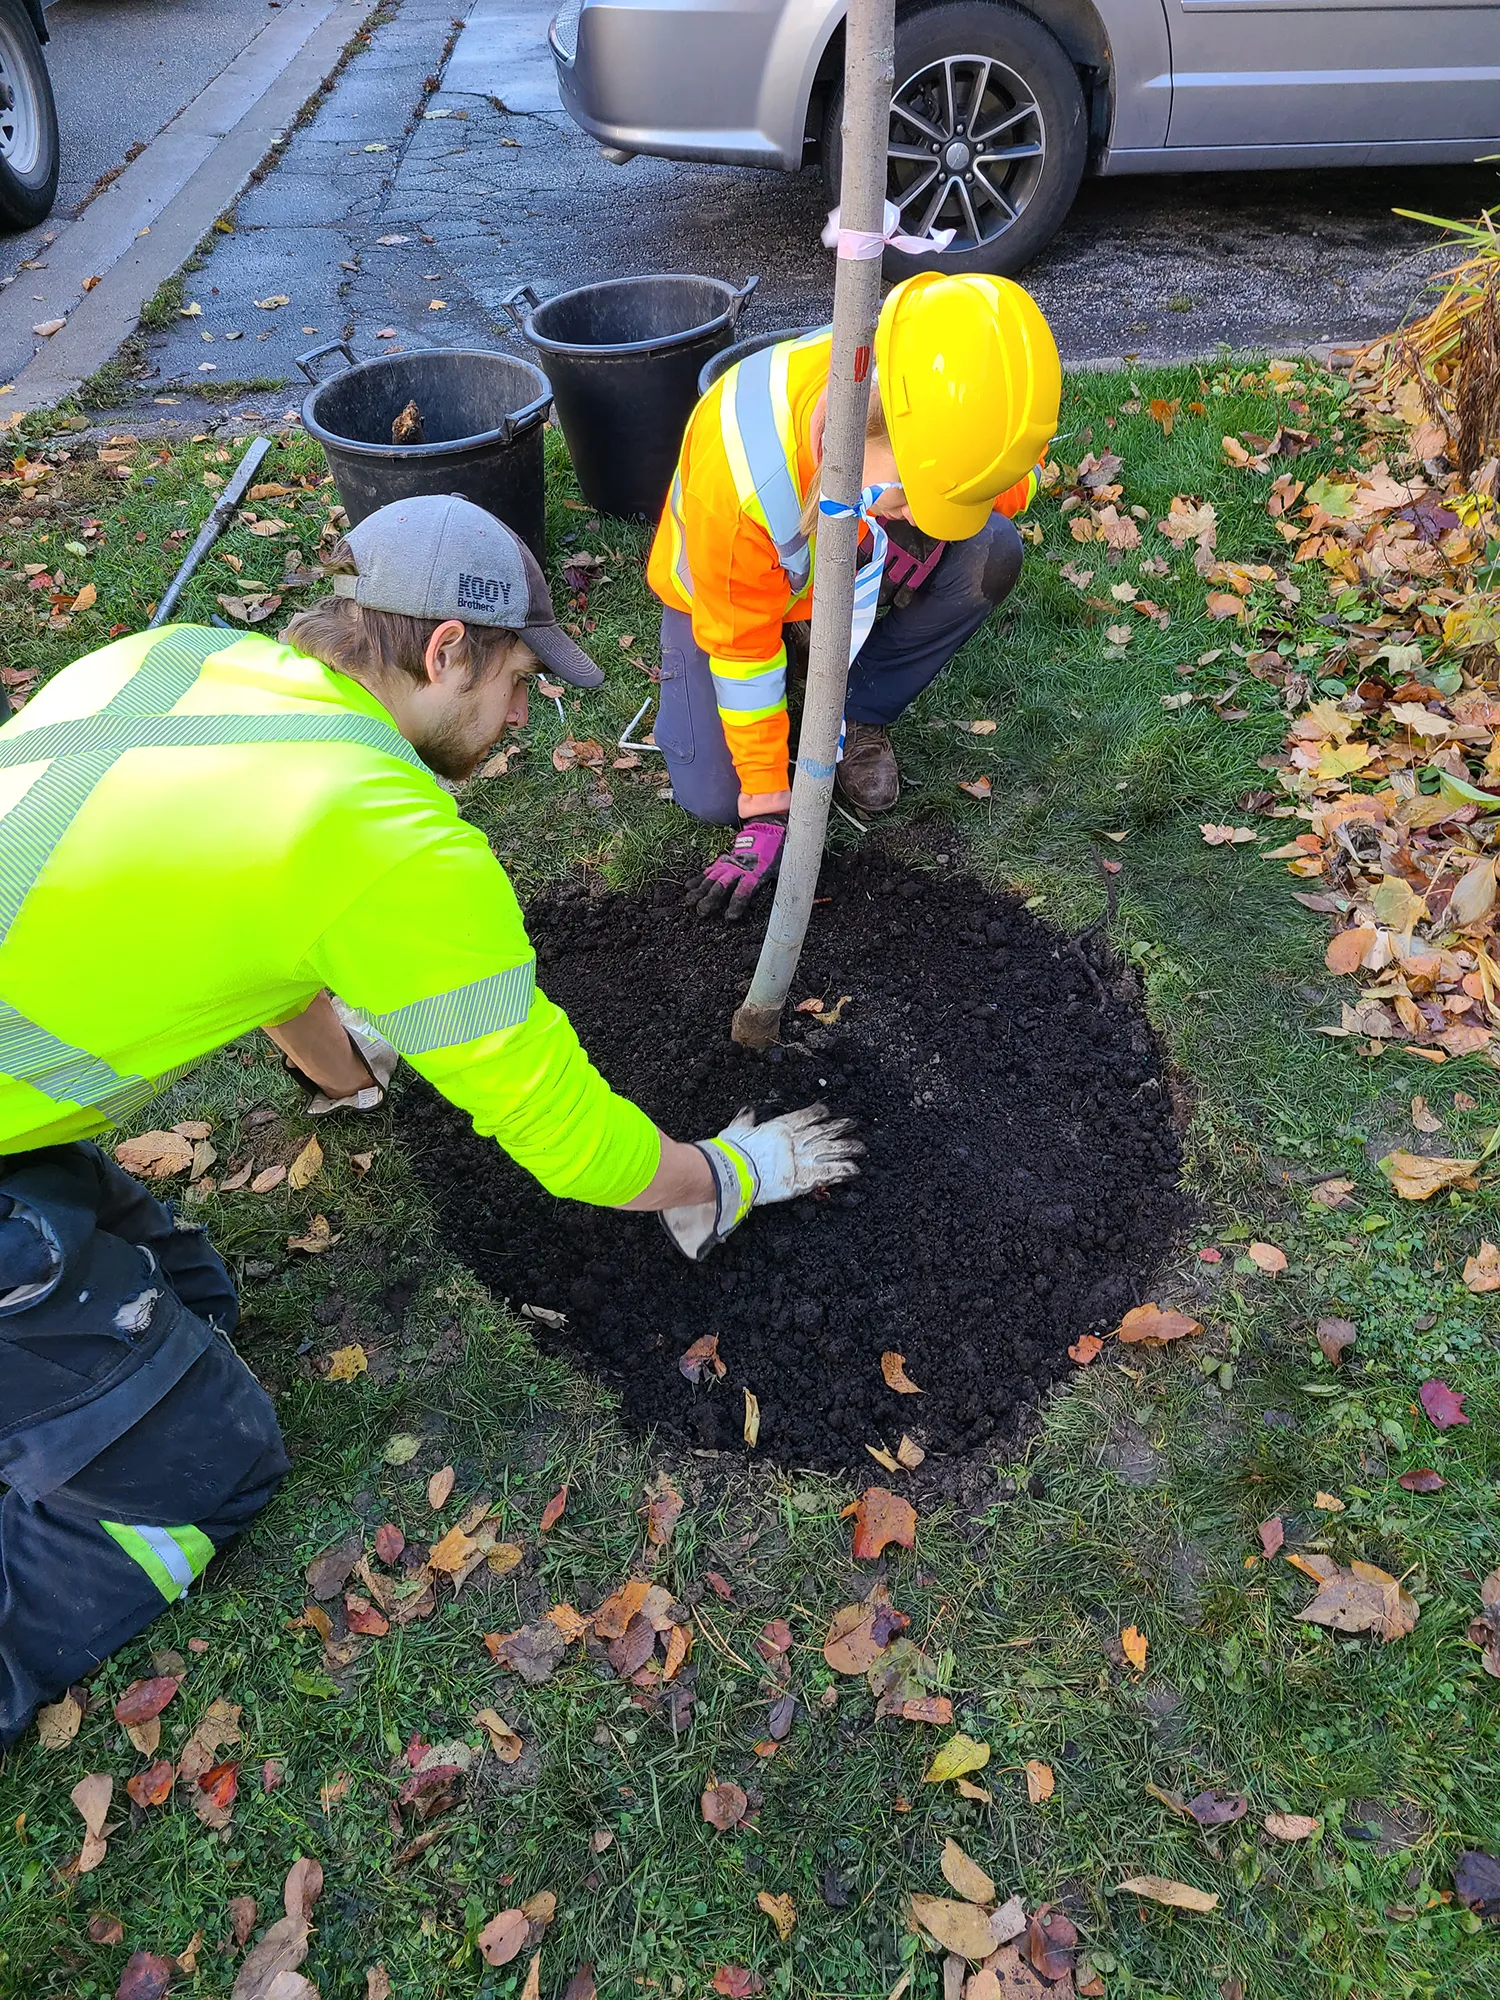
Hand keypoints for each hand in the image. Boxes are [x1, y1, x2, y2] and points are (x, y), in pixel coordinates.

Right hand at [661, 1102, 861, 1260]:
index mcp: (779, 1127)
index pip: (805, 1116)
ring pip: (832, 1149)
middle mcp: (795, 1140)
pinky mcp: (805, 1177)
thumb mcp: (736, 1130)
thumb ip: (745, 1121)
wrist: (732, 1171)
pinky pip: (830, 1173)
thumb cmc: (730, 1152)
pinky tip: (856, 1170)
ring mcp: (802, 1158)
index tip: (828, 1111)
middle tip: (853, 1123)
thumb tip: (747, 1112)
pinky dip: (844, 1171)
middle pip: (823, 1131)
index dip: (818, 1113)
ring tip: (862, 1147)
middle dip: (840, 1127)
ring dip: (848, 1148)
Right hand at [683, 816, 785, 920]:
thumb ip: (781, 887)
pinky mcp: (723, 860)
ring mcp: (729, 863)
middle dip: (711, 899)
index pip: (744, 891)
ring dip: (700, 890)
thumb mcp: (784, 871)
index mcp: (755, 873)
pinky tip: (688, 887)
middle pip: (722, 885)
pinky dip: (698, 878)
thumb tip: (787, 904)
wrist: (767, 831)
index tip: (729, 917)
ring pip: (712, 877)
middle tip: (702, 911)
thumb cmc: (776, 855)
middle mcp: (739, 868)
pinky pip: (709, 870)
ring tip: (689, 902)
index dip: (736, 904)